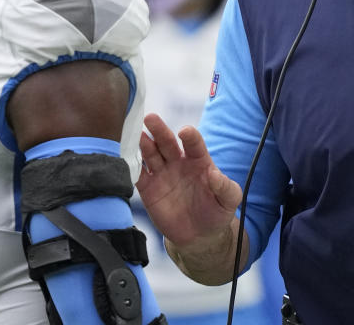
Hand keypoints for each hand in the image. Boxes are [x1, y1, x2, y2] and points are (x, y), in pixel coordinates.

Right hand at [136, 113, 240, 248]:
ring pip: (151, 154)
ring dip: (143, 144)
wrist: (199, 235)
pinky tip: (124, 156)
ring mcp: (162, 174)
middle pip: (167, 142)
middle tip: (150, 118)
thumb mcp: (229, 201)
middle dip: (159, 130)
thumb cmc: (216, 211)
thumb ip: (225, 187)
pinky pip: (138, 175)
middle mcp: (179, 162)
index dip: (190, 137)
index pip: (194, 144)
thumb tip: (215, 174)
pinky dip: (130, 166)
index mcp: (199, 160)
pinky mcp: (149, 189)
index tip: (184, 131)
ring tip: (135, 134)